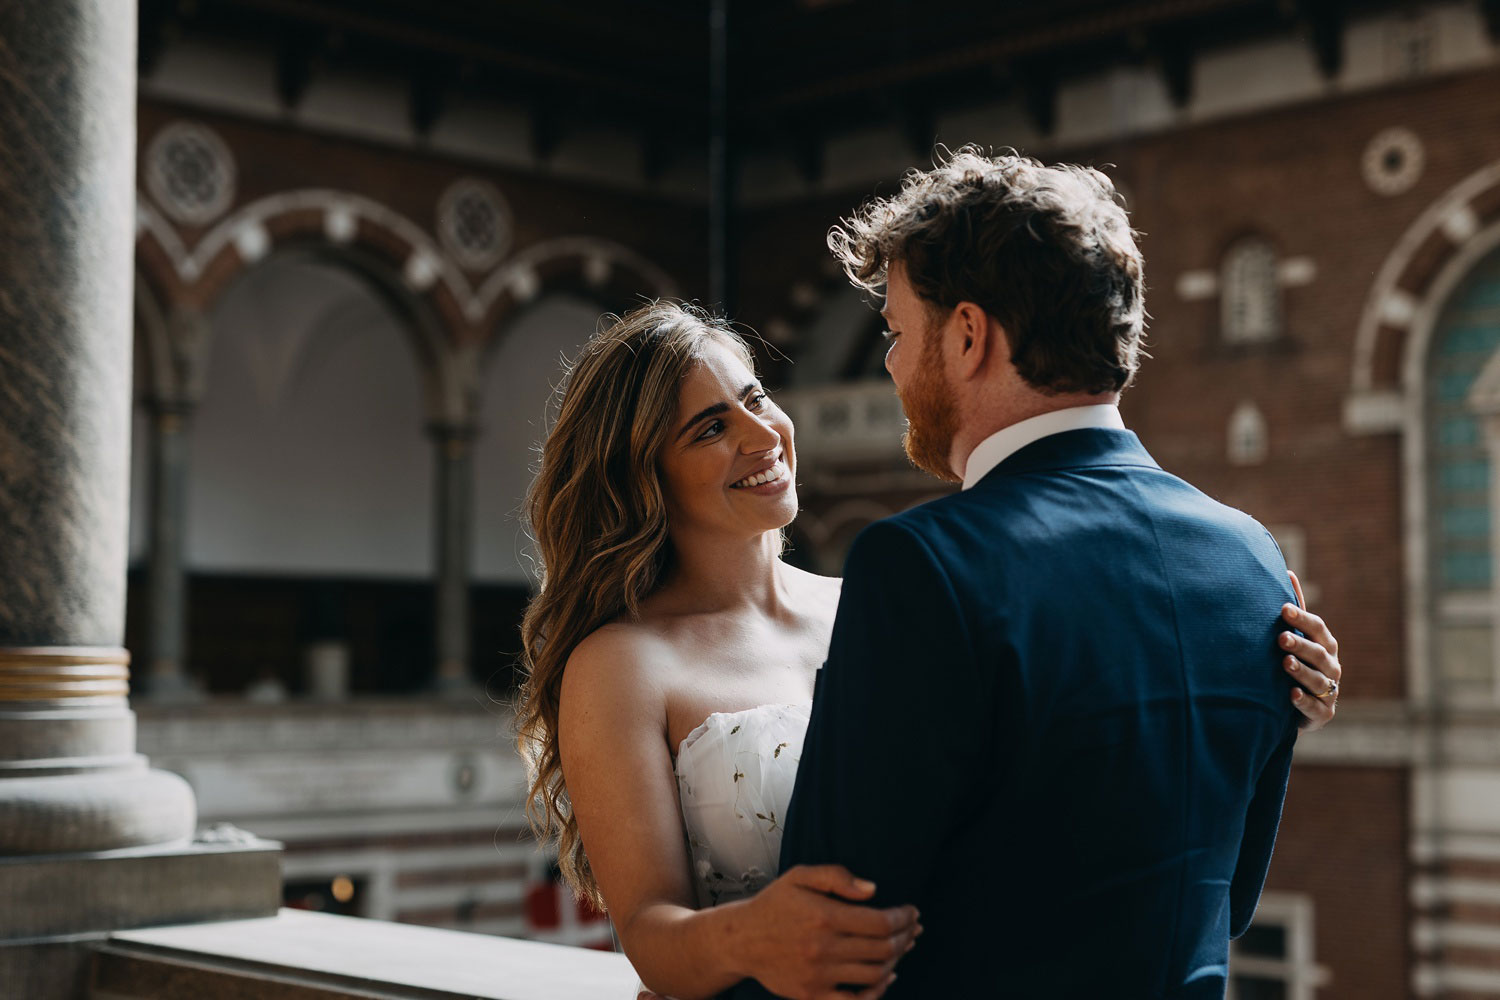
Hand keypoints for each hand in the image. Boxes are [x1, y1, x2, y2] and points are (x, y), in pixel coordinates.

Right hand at [734, 864, 920, 999]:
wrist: (741, 940)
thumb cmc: (774, 904)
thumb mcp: (799, 877)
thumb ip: (836, 876)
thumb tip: (872, 890)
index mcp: (824, 916)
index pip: (880, 922)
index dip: (904, 918)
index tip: (913, 912)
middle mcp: (823, 948)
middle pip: (883, 949)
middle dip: (906, 937)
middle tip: (914, 929)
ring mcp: (818, 976)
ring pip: (875, 975)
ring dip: (896, 961)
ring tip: (902, 947)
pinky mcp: (812, 995)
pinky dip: (877, 993)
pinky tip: (886, 977)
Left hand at [1281, 570, 1341, 731]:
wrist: (1297, 705)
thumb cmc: (1297, 662)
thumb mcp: (1298, 636)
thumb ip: (1295, 609)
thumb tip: (1287, 571)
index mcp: (1325, 645)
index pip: (1318, 628)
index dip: (1302, 618)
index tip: (1283, 609)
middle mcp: (1331, 666)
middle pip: (1319, 654)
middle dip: (1301, 645)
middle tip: (1280, 637)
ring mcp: (1329, 691)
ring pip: (1318, 680)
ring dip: (1301, 671)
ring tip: (1285, 663)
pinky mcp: (1323, 713)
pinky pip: (1316, 707)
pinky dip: (1304, 701)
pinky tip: (1290, 694)